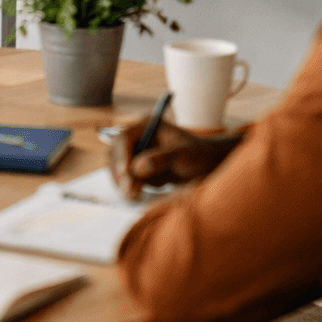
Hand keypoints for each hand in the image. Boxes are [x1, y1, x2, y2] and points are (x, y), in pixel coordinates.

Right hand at [109, 115, 241, 199]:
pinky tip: (147, 190)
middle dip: (120, 173)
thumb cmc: (197, 154)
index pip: (124, 137)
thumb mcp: (182, 155)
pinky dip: (133, 187)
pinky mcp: (137, 168)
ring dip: (126, 183)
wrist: (206, 166)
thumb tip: (137, 168)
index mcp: (146, 125)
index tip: (126, 172)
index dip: (122, 155)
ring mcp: (136, 153)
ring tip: (138, 195)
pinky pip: (127, 179)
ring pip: (119, 169)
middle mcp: (137, 137)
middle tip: (130, 191)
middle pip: (115, 153)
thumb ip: (160, 160)